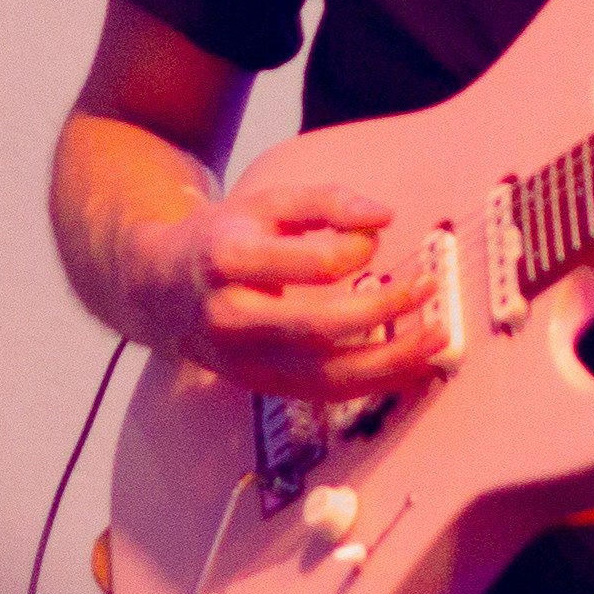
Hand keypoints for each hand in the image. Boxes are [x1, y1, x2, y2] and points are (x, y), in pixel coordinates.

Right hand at [146, 149, 447, 405]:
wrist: (160, 289)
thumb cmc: (221, 239)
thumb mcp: (265, 203)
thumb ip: (326, 201)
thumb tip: (382, 216)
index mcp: (228, 261)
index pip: (308, 264)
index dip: (353, 250)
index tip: (374, 236)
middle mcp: (232, 317)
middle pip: (317, 328)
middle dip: (380, 312)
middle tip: (426, 288)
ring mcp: (242, 361)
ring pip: (323, 374)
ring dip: (387, 362)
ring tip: (434, 341)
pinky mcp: (258, 385)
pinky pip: (321, 392)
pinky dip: (370, 384)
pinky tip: (407, 369)